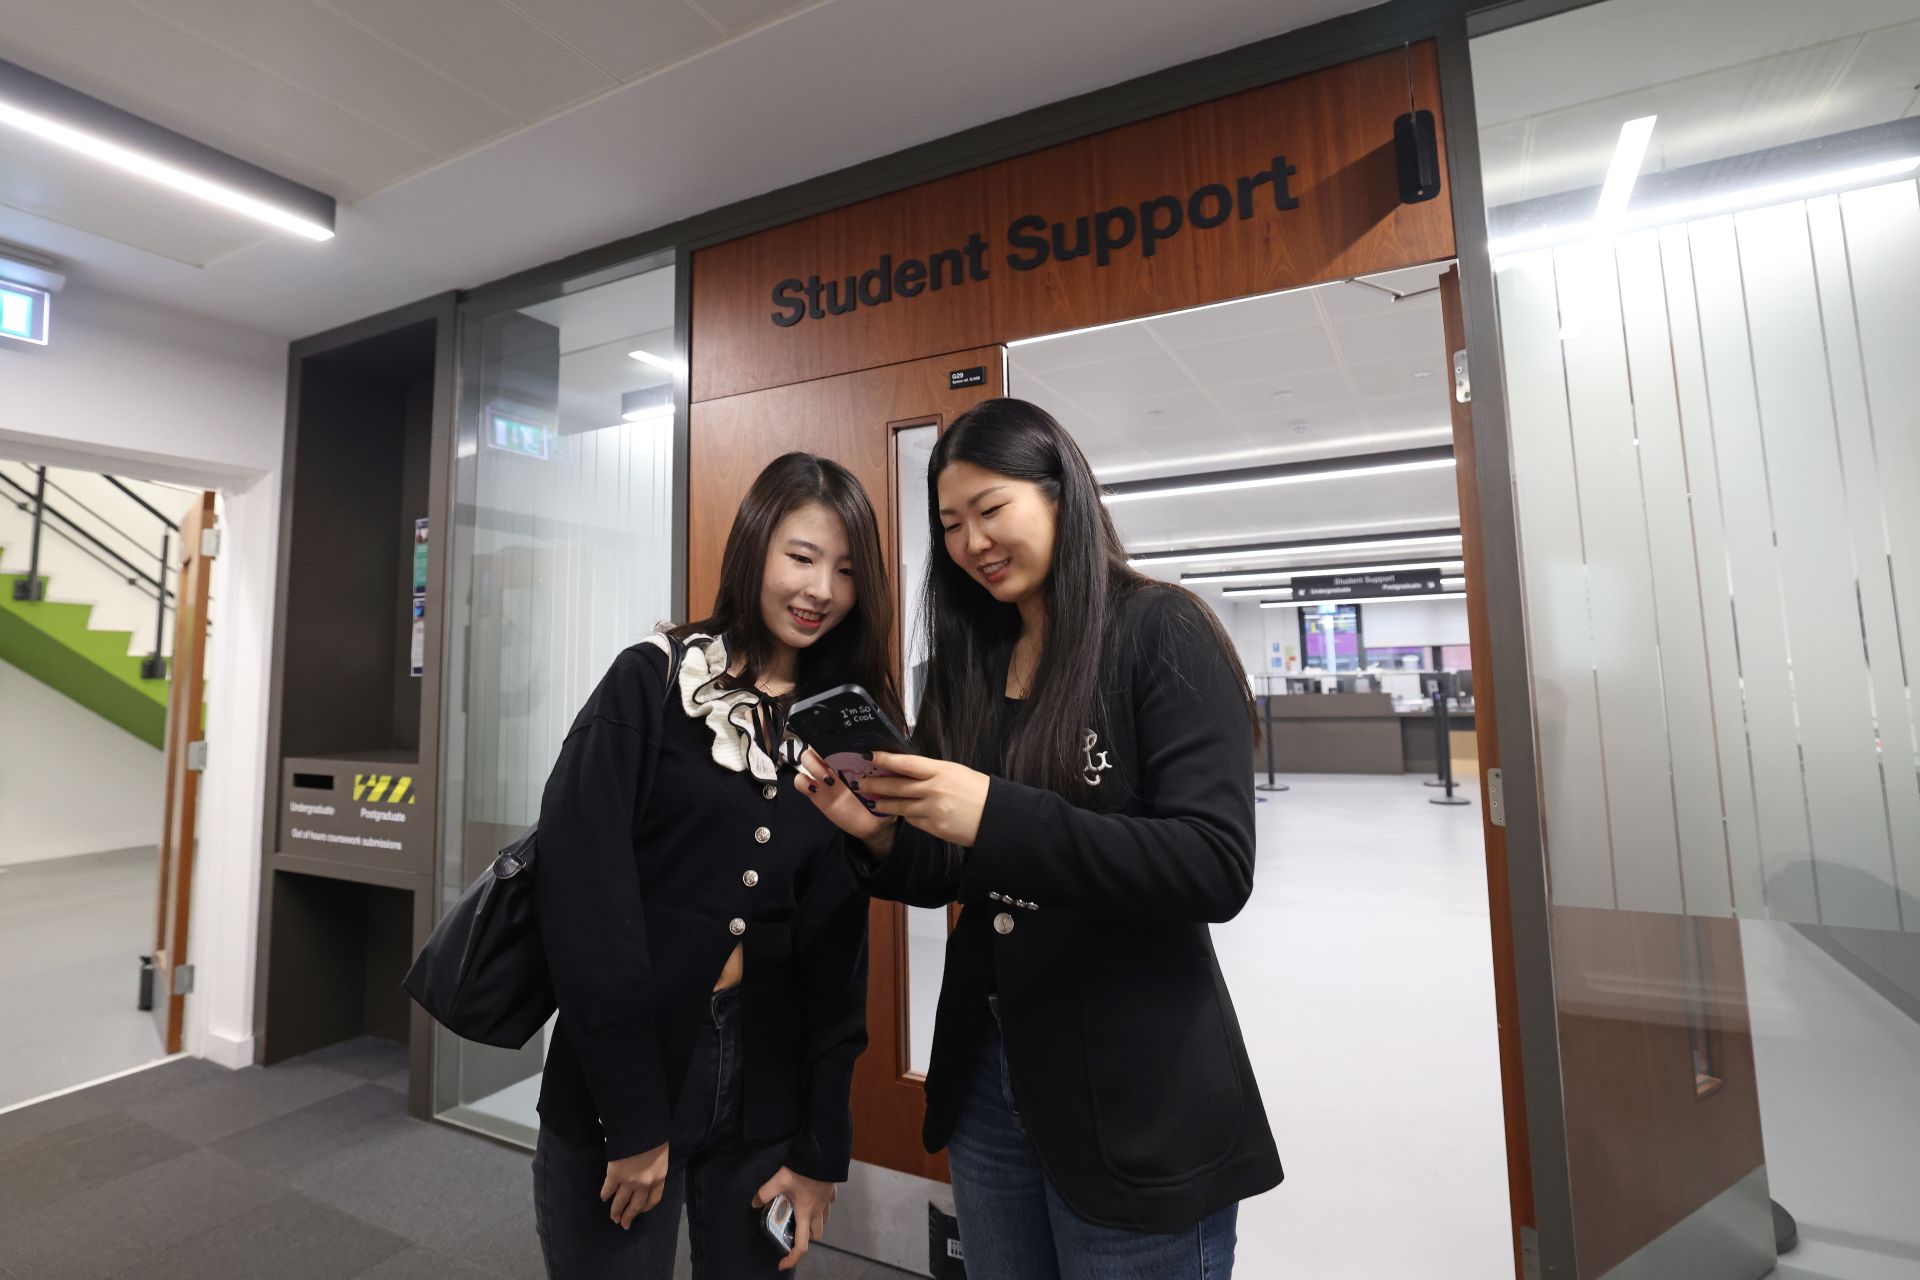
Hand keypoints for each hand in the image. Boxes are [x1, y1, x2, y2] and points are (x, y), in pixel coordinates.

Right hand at [600, 1141, 668, 1228]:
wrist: (641, 1127)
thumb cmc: (654, 1136)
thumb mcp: (661, 1155)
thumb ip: (655, 1168)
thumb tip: (647, 1176)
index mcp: (659, 1177)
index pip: (653, 1200)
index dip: (645, 1208)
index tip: (639, 1211)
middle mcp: (645, 1184)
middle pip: (636, 1206)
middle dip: (629, 1216)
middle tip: (624, 1224)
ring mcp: (629, 1181)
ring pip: (621, 1202)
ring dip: (616, 1211)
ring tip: (613, 1218)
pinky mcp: (615, 1175)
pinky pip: (608, 1189)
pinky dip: (605, 1195)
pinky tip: (603, 1197)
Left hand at [753, 1166, 836, 1271]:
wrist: (823, 1153)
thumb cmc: (803, 1170)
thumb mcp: (779, 1180)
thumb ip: (765, 1192)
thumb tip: (754, 1203)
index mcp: (805, 1213)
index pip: (802, 1245)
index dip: (793, 1258)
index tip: (783, 1262)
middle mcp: (818, 1211)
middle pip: (816, 1236)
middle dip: (806, 1238)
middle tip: (792, 1231)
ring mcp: (827, 1202)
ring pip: (823, 1221)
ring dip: (814, 1224)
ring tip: (801, 1215)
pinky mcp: (832, 1191)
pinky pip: (828, 1205)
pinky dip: (821, 1206)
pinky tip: (813, 1197)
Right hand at [794, 749, 895, 848]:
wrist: (873, 824)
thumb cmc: (881, 799)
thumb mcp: (888, 781)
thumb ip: (887, 769)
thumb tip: (884, 755)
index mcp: (852, 758)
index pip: (836, 739)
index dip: (833, 738)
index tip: (840, 746)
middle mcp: (835, 765)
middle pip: (817, 745)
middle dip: (821, 752)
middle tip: (832, 767)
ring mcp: (824, 779)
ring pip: (806, 760)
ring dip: (812, 766)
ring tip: (828, 781)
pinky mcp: (816, 795)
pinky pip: (800, 782)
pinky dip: (802, 782)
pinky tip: (815, 789)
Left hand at [853, 753, 989, 847]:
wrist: (997, 817)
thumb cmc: (978, 791)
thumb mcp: (956, 772)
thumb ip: (932, 771)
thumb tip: (907, 769)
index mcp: (941, 771)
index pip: (907, 763)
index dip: (885, 758)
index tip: (869, 755)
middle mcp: (935, 789)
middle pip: (898, 785)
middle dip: (876, 783)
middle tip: (862, 782)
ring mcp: (934, 809)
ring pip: (900, 806)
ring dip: (883, 803)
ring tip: (872, 800)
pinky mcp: (935, 827)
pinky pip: (913, 820)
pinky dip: (906, 816)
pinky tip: (900, 814)